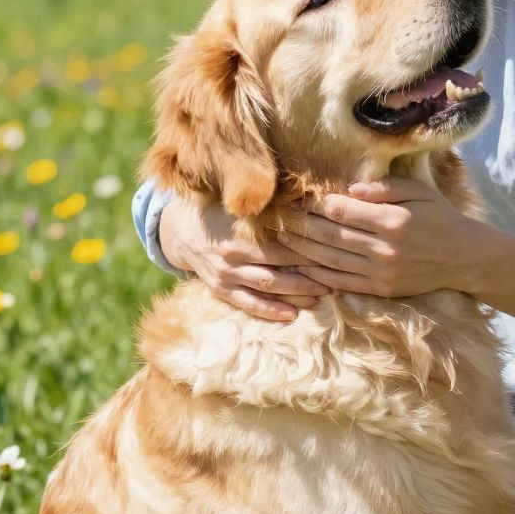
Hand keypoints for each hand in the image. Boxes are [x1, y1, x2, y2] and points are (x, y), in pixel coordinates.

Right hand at [157, 197, 328, 322]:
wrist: (181, 231)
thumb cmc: (218, 211)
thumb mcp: (238, 204)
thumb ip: (265, 205)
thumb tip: (306, 198)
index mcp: (238, 234)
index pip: (279, 245)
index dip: (306, 250)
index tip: (329, 251)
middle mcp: (231, 258)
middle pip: (277, 270)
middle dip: (307, 276)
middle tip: (333, 278)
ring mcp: (225, 277)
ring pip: (266, 289)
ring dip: (295, 294)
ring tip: (320, 296)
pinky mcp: (221, 291)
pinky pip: (248, 304)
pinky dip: (271, 311)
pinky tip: (292, 315)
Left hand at [277, 178, 479, 298]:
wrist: (463, 258)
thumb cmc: (439, 217)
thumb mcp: (419, 191)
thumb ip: (385, 188)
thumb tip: (350, 189)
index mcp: (393, 221)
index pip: (342, 211)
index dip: (316, 204)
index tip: (298, 197)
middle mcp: (385, 248)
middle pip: (331, 235)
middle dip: (301, 225)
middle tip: (278, 217)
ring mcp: (381, 272)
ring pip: (331, 260)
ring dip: (303, 249)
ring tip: (282, 239)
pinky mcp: (380, 289)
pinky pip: (342, 282)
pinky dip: (318, 275)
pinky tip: (301, 265)